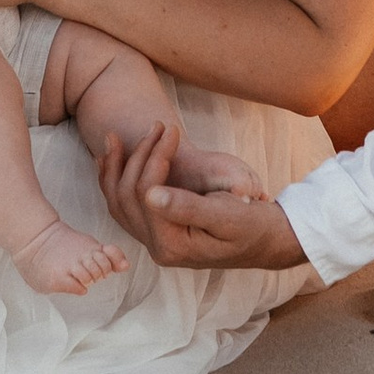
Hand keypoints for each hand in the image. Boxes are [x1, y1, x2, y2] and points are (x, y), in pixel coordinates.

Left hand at [98, 124, 305, 270]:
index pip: (148, 195)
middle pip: (129, 196)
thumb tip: (151, 195)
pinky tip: (107, 160)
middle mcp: (158, 248)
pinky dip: (112, 182)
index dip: (156, 157)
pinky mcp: (157, 233)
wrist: (266, 240)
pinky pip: (124, 208)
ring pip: (118, 202)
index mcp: (173, 245)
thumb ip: (188, 207)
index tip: (172, 129)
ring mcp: (154, 242)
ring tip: (112, 136)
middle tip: (158, 125)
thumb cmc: (253, 225)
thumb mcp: (227, 215)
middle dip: (140, 155)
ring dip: (115, 167)